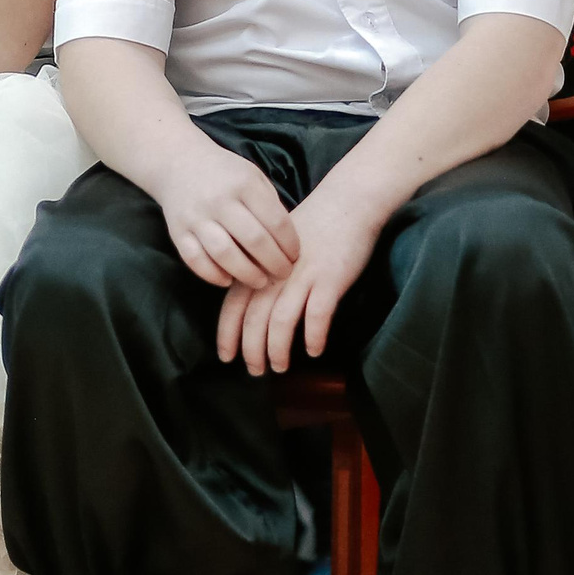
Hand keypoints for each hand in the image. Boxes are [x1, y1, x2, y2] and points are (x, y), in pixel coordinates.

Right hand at [156, 143, 298, 288]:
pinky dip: (213, 275)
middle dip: (275, 264)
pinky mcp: (177, 231)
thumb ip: (270, 206)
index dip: (290, 245)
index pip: (276, 222)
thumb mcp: (253, 177)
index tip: (295, 257)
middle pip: (254, 240)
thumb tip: (287, 245)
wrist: (179, 163)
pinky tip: (228, 279)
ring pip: (225, 254)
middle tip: (283, 274)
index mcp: (244, 183)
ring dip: (247, 274)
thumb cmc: (225, 174)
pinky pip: (195, 261)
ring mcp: (196, 217)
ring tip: (260, 282)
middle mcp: (219, 200)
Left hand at [216, 200, 381, 375]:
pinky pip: (318, 315)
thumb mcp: (276, 247)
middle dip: (251, 350)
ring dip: (277, 350)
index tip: (226, 357)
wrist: (347, 203)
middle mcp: (275, 273)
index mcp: (259, 264)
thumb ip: (262, 272)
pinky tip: (314, 351)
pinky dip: (313, 336)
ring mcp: (302, 276)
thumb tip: (253, 307)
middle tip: (255, 372)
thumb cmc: (312, 227)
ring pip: (280, 322)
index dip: (227, 334)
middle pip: (254, 320)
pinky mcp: (330, 279)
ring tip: (280, 367)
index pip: (234, 305)